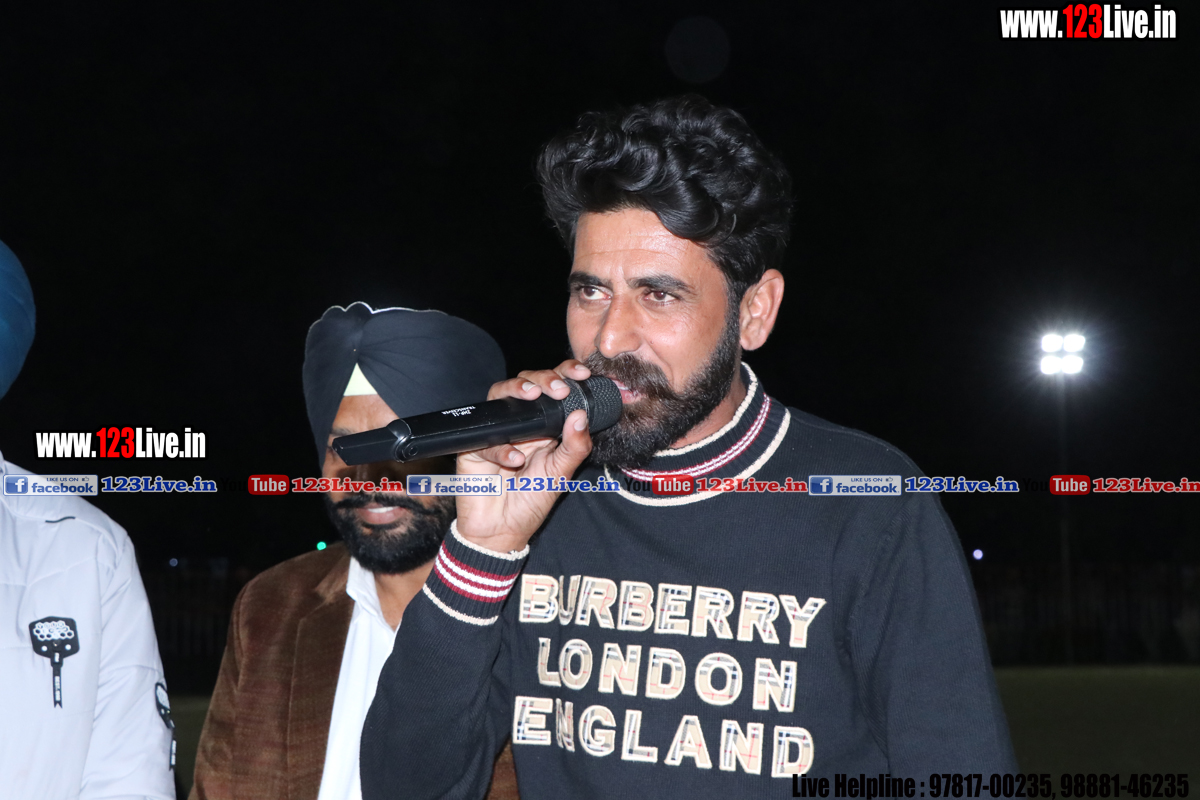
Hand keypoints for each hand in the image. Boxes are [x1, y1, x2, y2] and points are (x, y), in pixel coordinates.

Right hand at [455, 360, 593, 553]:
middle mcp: (520, 424)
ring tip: (533, 397)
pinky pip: (486, 438)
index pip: (553, 389)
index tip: (581, 374)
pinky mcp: (474, 447)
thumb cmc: (531, 500)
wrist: (501, 531)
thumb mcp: (561, 475)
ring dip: (517, 390)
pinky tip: (515, 461)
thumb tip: (581, 417)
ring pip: (499, 395)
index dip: (565, 374)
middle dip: (542, 378)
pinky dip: (502, 448)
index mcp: (545, 426)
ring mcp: (496, 432)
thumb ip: (574, 447)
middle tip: (558, 388)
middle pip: (525, 383)